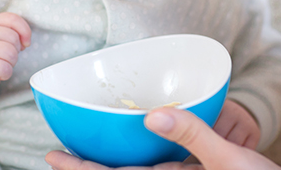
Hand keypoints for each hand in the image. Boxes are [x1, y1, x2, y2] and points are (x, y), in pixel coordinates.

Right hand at [0, 12, 30, 107]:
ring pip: (11, 54)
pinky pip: (6, 68)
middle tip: (4, 57)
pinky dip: (5, 74)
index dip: (25, 31)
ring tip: (0, 65)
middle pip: (14, 39)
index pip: (13, 19)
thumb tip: (26, 41)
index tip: (25, 43)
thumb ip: (11, 32)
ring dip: (11, 63)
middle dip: (15, 52)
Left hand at [45, 107, 280, 169]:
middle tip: (55, 154)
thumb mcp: (229, 161)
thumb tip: (153, 116)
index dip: (80, 169)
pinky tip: (135, 144)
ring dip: (107, 163)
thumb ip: (193, 136)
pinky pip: (157, 167)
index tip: (51, 157)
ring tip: (85, 149)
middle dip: (86, 167)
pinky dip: (137, 158)